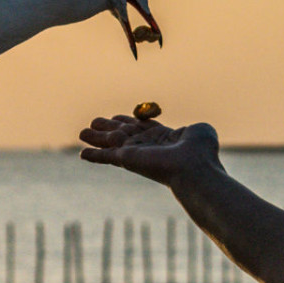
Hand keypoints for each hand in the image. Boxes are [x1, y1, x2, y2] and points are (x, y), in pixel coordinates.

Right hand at [78, 115, 220, 188]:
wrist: (194, 165)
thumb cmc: (201, 151)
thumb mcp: (200, 132)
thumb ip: (192, 130)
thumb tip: (189, 133)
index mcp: (164, 138)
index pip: (141, 128)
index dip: (128, 121)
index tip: (116, 117)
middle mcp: (147, 146)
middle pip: (123, 134)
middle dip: (108, 127)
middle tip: (93, 123)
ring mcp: (136, 153)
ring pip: (110, 143)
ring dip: (96, 139)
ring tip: (81, 133)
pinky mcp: (127, 158)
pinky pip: (106, 156)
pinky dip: (94, 155)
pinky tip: (82, 154)